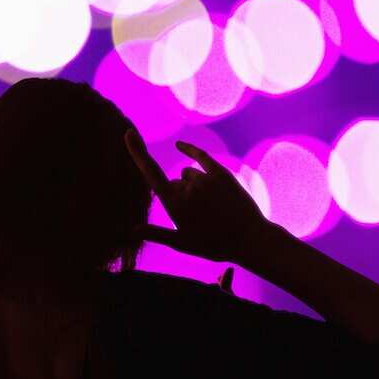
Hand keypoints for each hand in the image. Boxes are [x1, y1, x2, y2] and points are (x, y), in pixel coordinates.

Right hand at [124, 132, 273, 263]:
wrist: (249, 239)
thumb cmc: (213, 245)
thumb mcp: (181, 243)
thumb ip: (156, 233)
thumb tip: (131, 230)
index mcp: (174, 203)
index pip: (150, 172)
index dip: (138, 152)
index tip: (128, 133)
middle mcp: (187, 186)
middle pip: (174, 183)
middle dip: (179, 194)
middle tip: (197, 217)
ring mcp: (205, 178)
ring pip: (189, 174)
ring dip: (192, 185)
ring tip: (210, 208)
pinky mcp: (221, 173)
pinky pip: (201, 156)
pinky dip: (190, 151)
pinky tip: (180, 146)